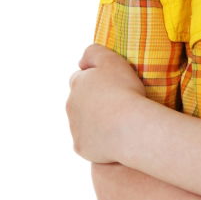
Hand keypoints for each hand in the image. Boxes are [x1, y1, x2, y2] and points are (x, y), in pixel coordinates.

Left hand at [66, 43, 145, 163]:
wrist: (130, 127)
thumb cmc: (124, 91)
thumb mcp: (111, 59)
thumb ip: (93, 52)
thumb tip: (81, 62)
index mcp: (77, 83)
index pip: (80, 78)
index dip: (96, 79)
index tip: (112, 84)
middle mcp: (71, 105)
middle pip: (80, 100)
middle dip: (93, 100)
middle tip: (116, 102)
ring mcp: (74, 128)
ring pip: (83, 121)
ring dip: (95, 120)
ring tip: (118, 120)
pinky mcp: (80, 147)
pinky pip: (88, 141)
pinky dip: (98, 139)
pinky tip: (114, 137)